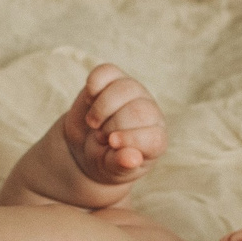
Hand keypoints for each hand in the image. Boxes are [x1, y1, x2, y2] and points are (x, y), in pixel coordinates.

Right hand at [60, 63, 166, 189]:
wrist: (86, 145)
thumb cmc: (105, 160)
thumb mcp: (111, 169)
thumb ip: (121, 165)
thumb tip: (131, 158)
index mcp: (155, 139)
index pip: (153, 136)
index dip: (131, 139)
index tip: (111, 144)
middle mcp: (149, 113)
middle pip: (137, 111)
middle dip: (112, 125)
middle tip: (101, 137)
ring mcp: (133, 92)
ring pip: (124, 88)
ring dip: (101, 108)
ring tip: (93, 123)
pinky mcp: (113, 79)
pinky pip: (107, 71)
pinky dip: (94, 84)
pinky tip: (89, 99)